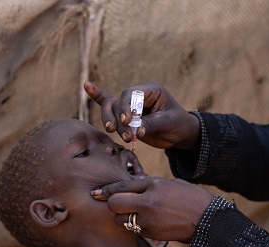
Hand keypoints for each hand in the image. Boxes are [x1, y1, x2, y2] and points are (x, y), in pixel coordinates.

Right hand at [84, 81, 200, 151]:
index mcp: (150, 91)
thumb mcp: (168, 123)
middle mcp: (138, 95)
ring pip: (112, 109)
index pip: (131, 94)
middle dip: (119, 119)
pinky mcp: (126, 116)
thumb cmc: (178, 124)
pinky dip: (98, 97)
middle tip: (125, 135)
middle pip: (118, 101)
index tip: (127, 121)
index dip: (126, 107)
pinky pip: (110, 105)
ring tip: (121, 136)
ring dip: (113, 123)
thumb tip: (135, 131)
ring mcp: (131, 105)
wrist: (181, 133)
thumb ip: (151, 125)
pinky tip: (88, 86)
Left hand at [90, 176, 214, 242]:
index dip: (107, 190)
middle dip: (112, 204)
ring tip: (132, 215)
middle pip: (114, 204)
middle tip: (116, 204)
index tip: (97, 193)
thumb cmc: (192, 198)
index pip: (122, 186)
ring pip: (120, 220)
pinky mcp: (152, 234)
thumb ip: (150, 184)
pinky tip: (145, 223)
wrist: (208, 220)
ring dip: (122, 217)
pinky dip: (136, 227)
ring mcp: (150, 219)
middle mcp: (149, 201)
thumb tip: (131, 186)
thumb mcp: (171, 183)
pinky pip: (134, 230)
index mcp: (154, 184)